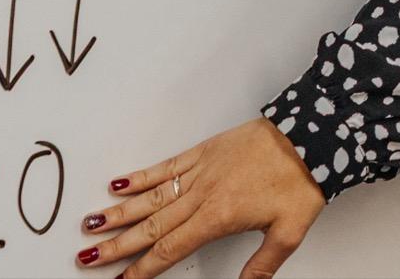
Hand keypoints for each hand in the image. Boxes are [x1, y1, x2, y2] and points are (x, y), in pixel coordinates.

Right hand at [76, 117, 322, 277]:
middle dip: (117, 245)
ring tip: (89, 224)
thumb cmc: (302, 180)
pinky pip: (166, 167)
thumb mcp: (289, 231)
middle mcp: (202, 195)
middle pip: (152, 226)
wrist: (312, 135)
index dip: (142, 269)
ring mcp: (201, 171)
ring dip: (119, 212)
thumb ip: (262, 265)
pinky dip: (141, 176)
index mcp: (218, 217)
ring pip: (152, 197)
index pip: (170, 250)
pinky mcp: (205, 151)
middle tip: (87, 258)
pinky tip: (119, 183)